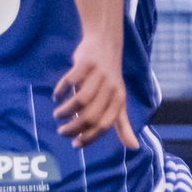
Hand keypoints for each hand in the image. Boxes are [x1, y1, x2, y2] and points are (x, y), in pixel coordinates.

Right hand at [54, 34, 137, 149]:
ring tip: (57, 115)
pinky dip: (61, 91)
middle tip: (62, 132)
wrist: (105, 43)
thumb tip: (134, 148)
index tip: (75, 144)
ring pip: (80, 100)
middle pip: (90, 115)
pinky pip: (70, 81)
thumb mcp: (119, 101)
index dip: (89, 137)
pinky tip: (57, 97)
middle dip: (73, 128)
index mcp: (119, 99)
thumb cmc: (110, 78)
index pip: (104, 124)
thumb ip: (123, 125)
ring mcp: (98, 75)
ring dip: (65, 111)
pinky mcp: (86, 63)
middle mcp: (111, 88)